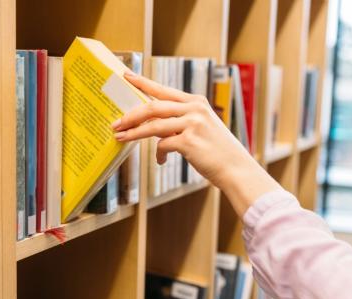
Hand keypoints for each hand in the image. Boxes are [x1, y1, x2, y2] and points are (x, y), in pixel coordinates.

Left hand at [113, 71, 280, 215]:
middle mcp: (194, 109)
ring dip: (134, 133)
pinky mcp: (189, 141)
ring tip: (120, 138)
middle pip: (153, 107)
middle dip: (131, 115)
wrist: (236, 168)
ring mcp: (192, 124)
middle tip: (116, 123)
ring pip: (153, 125)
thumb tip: (153, 124)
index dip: (143, 83)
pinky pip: (162, 146)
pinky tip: (161, 161)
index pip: (163, 90)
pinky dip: (158, 155)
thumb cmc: (217, 151)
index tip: (126, 76)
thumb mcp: (201, 127)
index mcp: (196, 102)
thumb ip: (180, 121)